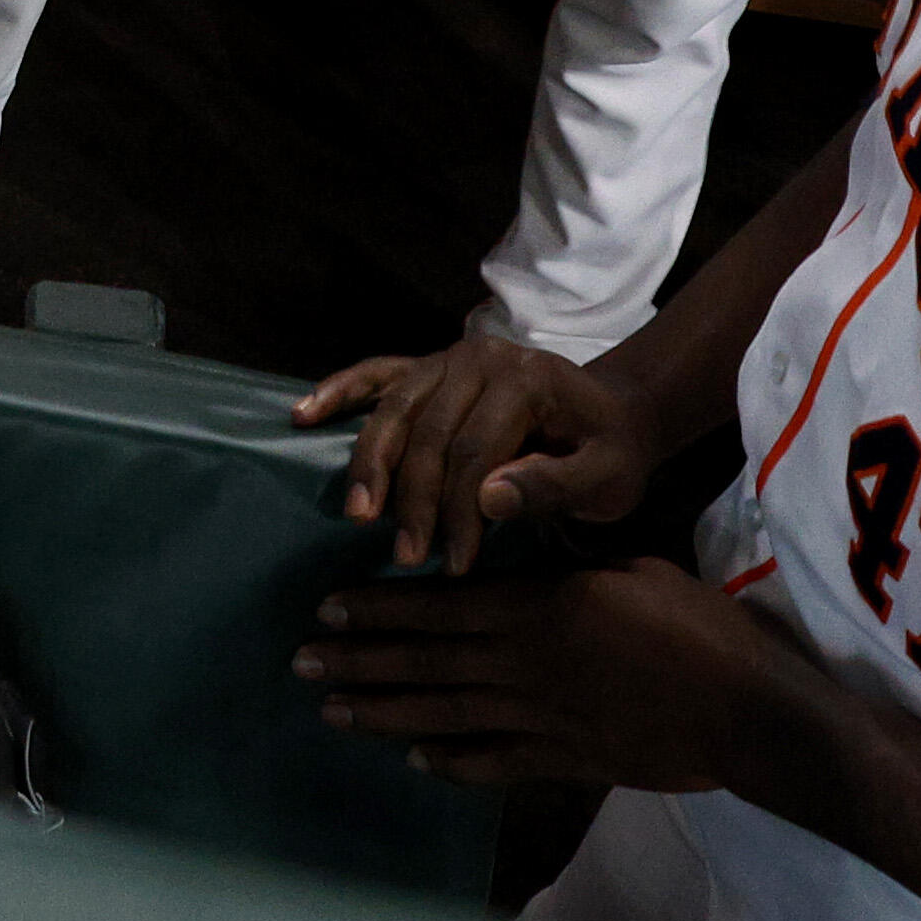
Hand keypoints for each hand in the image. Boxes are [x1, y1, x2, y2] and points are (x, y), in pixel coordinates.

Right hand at [295, 332, 657, 572]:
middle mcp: (480, 358)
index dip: (459, 510)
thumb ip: (553, 485)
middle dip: (413, 501)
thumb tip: (487, 499)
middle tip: (406, 557)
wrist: (617, 411)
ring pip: (394, 411)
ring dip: (370, 465)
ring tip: (358, 515)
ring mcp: (449, 358)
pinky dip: (338, 390)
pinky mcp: (429, 365)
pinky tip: (303, 414)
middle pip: (429, 434)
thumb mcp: (606, 478)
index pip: (475, 450)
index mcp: (526, 380)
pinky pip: (375, 373)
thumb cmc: (612, 453)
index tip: (457, 563)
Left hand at [295, 563, 814, 796]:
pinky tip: (416, 759)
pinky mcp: (566, 760)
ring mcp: (541, 718)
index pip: (437, 607)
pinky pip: (494, 762)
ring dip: (382, 712)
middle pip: (424, 662)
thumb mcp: (627, 568)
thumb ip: (564, 569)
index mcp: (537, 608)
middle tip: (301, 658)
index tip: (327, 607)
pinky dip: (451, 762)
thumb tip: (521, 555)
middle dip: (358, 659)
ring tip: (331, 708)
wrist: (747, 710)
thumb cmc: (697, 624)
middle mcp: (524, 664)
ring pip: (443, 715)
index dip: (378, 609)